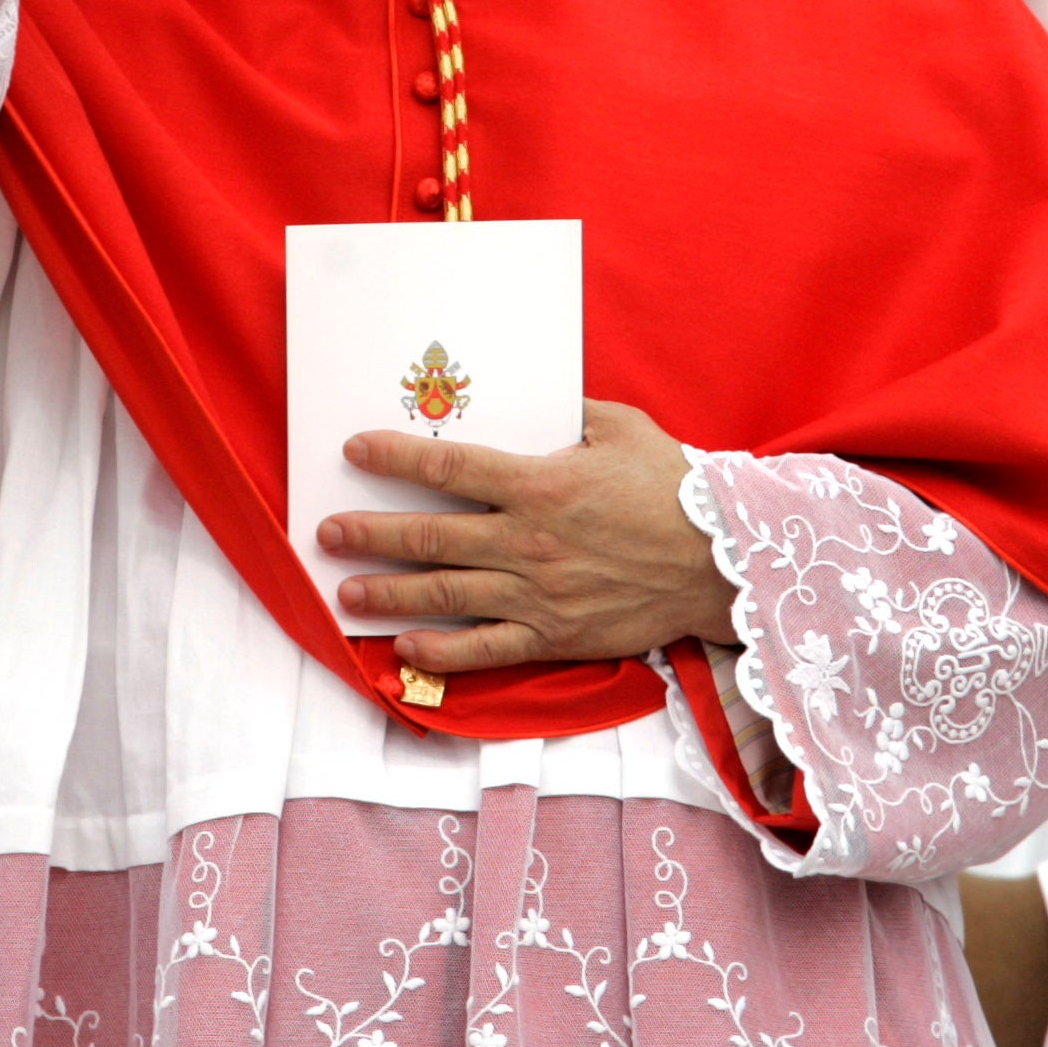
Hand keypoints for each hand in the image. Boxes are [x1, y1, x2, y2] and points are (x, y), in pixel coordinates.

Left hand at [318, 399, 737, 674]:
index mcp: (540, 483)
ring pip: (444, 594)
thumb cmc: (674, 488)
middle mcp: (528, 540)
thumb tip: (531, 394)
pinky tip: (404, 647)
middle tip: (326, 532)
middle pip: (430, 536)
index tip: (355, 452)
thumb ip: (569, 410)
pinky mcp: (555, 635)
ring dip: (387, 593)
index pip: (448, 468)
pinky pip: (485, 648)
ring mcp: (538, 593)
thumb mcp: (621, 428)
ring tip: (344, 590)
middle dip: (370, 533)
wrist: (721, 563)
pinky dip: (440, 651)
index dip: (394, 458)